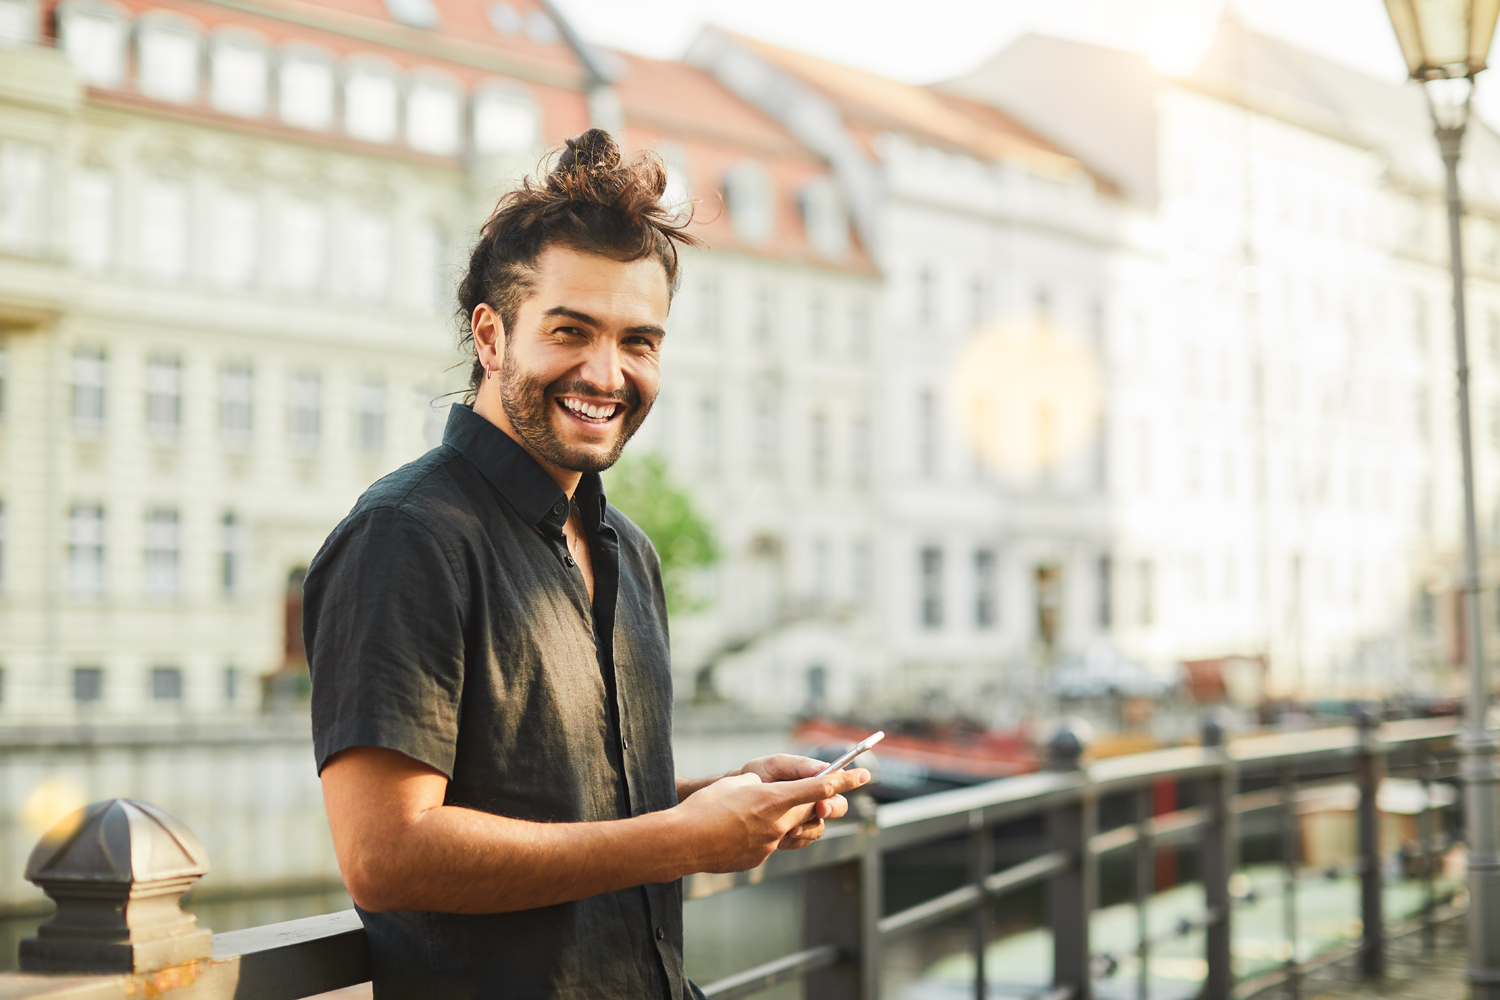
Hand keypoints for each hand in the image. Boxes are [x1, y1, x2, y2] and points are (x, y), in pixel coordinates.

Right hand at [675, 768, 870, 873]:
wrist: (683, 842)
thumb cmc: (706, 806)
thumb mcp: (736, 782)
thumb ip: (761, 784)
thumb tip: (770, 792)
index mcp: (773, 799)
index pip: (819, 787)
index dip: (846, 780)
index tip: (864, 774)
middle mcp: (777, 824)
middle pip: (812, 811)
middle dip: (820, 802)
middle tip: (820, 795)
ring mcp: (769, 846)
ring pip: (795, 830)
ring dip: (794, 819)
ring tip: (772, 811)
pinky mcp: (758, 860)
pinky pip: (772, 844)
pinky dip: (766, 834)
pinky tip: (742, 830)